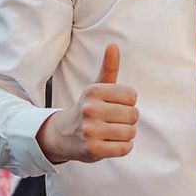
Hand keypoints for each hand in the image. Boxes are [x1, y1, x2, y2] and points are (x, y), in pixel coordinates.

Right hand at [36, 44, 137, 163]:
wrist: (62, 135)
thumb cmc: (88, 107)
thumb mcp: (97, 87)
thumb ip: (109, 67)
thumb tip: (113, 45)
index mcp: (94, 91)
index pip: (132, 96)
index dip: (127, 102)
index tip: (114, 105)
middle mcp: (90, 109)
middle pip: (133, 115)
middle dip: (127, 119)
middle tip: (112, 121)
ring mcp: (90, 131)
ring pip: (130, 132)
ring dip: (125, 134)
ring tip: (110, 132)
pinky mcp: (92, 150)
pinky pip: (124, 149)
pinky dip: (123, 147)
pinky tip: (111, 143)